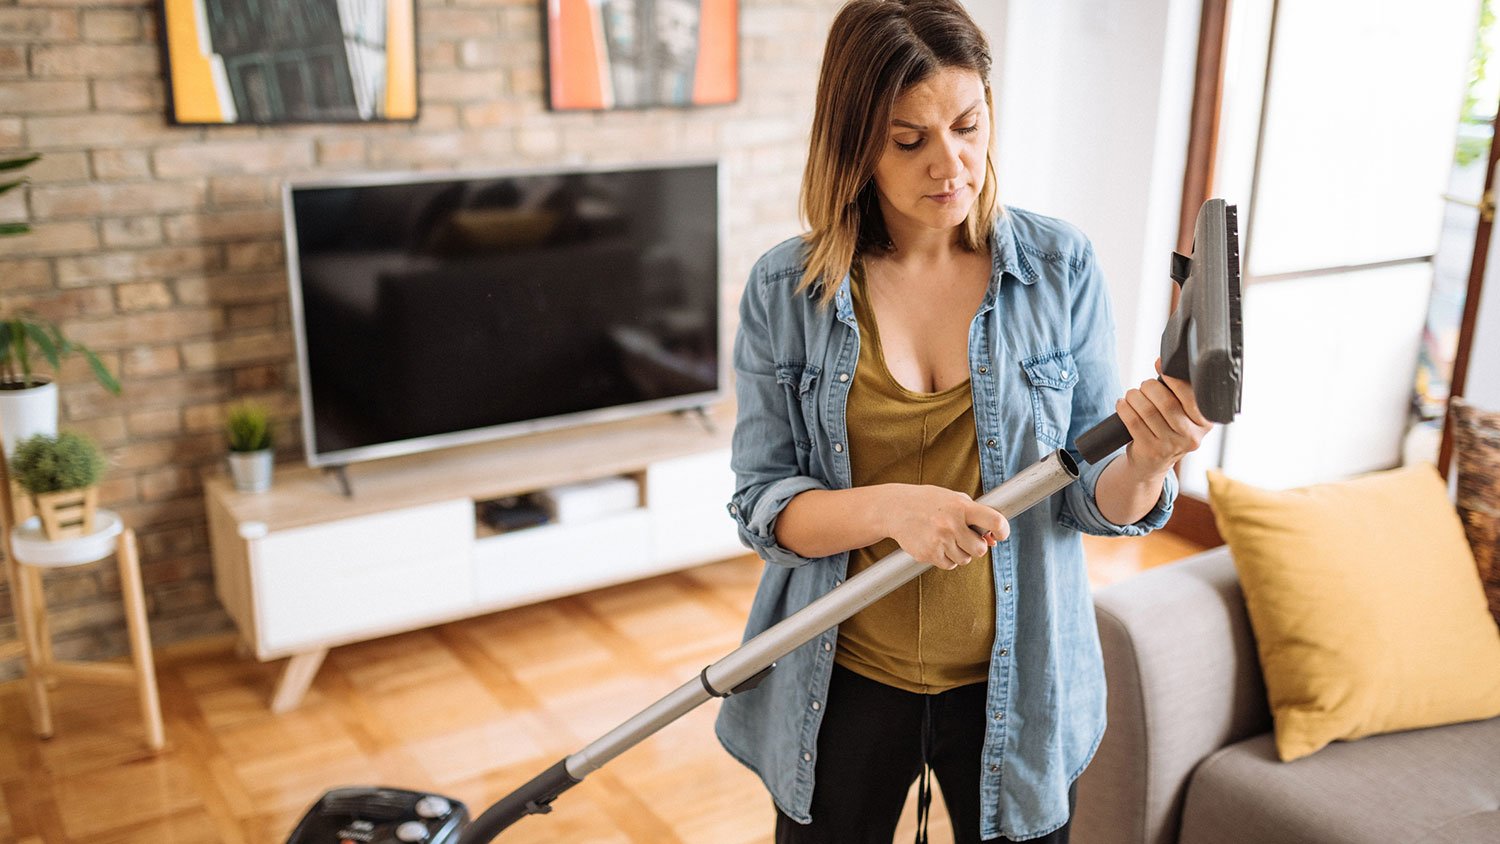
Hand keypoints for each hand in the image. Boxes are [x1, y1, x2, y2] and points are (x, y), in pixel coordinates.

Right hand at [879, 484, 1009, 569]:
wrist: (895, 508)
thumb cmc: (928, 502)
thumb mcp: (953, 500)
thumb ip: (975, 515)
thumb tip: (993, 540)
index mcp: (961, 506)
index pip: (994, 521)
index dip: (1003, 530)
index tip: (1001, 534)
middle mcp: (951, 524)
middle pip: (980, 549)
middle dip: (976, 546)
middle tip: (965, 538)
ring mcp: (939, 540)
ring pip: (964, 559)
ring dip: (960, 553)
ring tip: (947, 538)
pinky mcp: (928, 554)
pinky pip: (949, 565)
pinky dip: (946, 558)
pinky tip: (937, 544)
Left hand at [1116, 358, 1213, 476]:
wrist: (1152, 462)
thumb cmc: (1167, 429)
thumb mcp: (1181, 413)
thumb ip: (1177, 391)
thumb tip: (1161, 362)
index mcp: (1204, 423)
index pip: (1191, 396)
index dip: (1173, 379)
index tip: (1161, 368)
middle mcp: (1191, 437)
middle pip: (1167, 403)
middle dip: (1150, 388)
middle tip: (1144, 386)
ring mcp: (1171, 446)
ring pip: (1148, 412)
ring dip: (1134, 397)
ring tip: (1132, 395)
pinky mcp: (1151, 451)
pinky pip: (1134, 423)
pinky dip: (1124, 409)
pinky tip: (1122, 404)